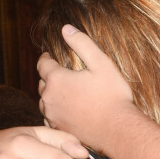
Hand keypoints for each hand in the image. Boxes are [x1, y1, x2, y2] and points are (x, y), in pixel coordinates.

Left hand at [38, 24, 134, 150]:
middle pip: (42, 82)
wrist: (117, 129)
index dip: (46, 57)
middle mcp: (49, 98)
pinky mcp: (58, 129)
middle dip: (49, 76)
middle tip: (61, 74)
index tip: (50, 56)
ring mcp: (52, 115)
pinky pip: (50, 117)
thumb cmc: (112, 96)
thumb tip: (65, 28)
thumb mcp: (102, 63)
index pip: (42, 63)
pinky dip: (56, 111)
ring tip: (64, 92)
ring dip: (51, 95)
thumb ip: (82, 43)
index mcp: (57, 79)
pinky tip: (68, 110)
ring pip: (45, 101)